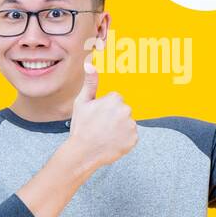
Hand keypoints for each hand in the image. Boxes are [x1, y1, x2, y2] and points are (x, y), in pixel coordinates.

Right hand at [67, 50, 137, 170]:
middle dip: (114, 117)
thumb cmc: (81, 127)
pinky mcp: (134, 139)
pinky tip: (112, 142)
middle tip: (101, 127)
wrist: (83, 153)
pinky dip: (123, 139)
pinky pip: (130, 136)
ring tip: (106, 135)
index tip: (97, 117)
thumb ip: (90, 83)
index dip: (105, 109)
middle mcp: (126, 110)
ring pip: (127, 123)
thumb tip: (90, 63)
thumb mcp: (82, 103)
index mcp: (114, 99)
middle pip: (123, 111)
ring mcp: (131, 126)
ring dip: (119, 128)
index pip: (115, 100)